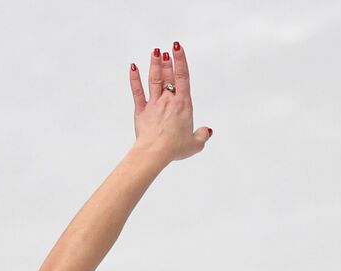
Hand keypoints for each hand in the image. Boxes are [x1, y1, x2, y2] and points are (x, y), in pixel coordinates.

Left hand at [129, 42, 211, 163]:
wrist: (155, 152)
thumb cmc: (174, 148)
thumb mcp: (195, 144)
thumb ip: (202, 135)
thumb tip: (207, 131)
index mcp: (183, 104)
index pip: (183, 77)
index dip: (181, 61)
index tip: (178, 48)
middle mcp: (169, 100)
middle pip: (168, 76)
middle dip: (168, 62)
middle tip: (167, 50)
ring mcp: (154, 104)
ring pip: (154, 80)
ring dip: (155, 65)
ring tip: (155, 52)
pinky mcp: (141, 111)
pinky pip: (137, 91)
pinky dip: (134, 79)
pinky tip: (133, 67)